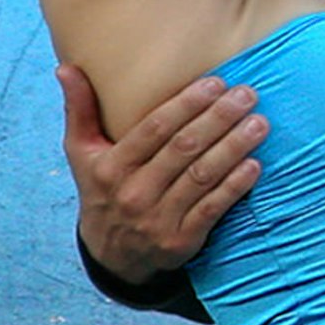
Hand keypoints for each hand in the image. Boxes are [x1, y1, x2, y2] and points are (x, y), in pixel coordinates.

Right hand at [63, 65, 262, 284]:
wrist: (111, 256)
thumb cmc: (101, 190)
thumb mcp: (81, 153)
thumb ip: (79, 109)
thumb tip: (65, 68)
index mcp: (110, 167)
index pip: (153, 130)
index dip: (186, 105)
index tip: (215, 83)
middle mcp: (133, 193)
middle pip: (183, 149)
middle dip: (218, 119)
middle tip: (246, 94)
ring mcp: (158, 219)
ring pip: (202, 176)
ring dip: (234, 147)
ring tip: (258, 123)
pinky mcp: (181, 241)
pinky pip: (212, 209)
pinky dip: (235, 186)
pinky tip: (254, 164)